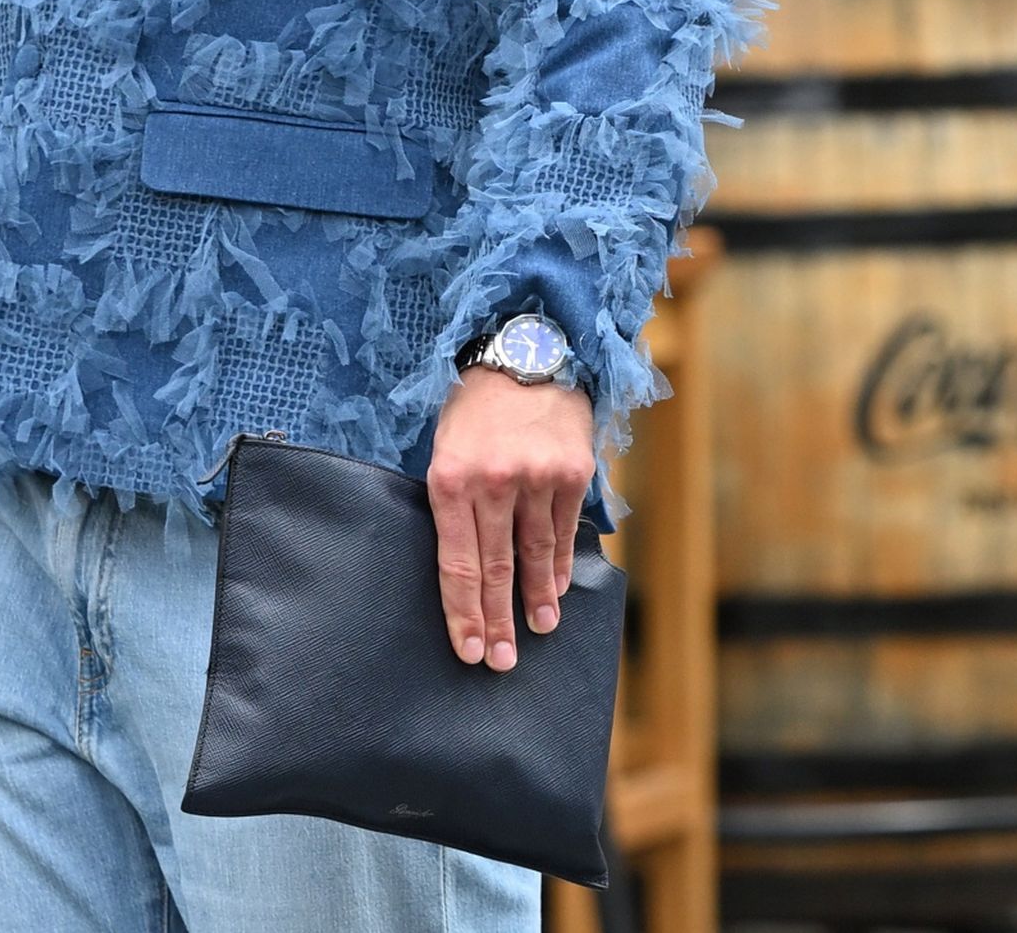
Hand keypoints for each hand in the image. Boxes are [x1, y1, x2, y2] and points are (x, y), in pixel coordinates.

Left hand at [427, 369, 594, 669]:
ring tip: (537, 631)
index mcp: (450, 478)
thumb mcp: (445, 448)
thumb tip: (465, 567)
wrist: (524, 355)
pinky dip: (558, 566)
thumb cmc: (474, 408)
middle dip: (497, 622)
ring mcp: (536, 478)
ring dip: (534, 600)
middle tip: (502, 662)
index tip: (469, 651)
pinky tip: (554, 590)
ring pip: (534, 556)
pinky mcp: (571, 473)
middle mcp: (494, 482)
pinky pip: (562, 531)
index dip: (464, 614)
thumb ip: (452, 505)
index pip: (458, 565)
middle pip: (496, 570)